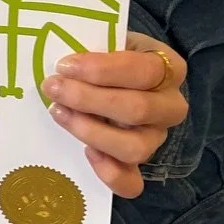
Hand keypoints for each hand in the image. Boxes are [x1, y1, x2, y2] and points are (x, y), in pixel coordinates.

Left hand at [40, 32, 188, 198]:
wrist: (114, 77)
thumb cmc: (109, 56)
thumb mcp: (108, 40)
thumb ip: (94, 46)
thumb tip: (64, 62)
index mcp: (168, 68)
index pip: (144, 70)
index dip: (102, 70)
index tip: (65, 65)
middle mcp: (170, 106)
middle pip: (137, 109)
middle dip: (88, 99)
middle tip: (52, 87)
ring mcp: (157, 138)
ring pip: (135, 147)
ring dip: (91, 132)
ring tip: (59, 113)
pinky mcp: (140, 165)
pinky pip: (132, 183)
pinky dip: (109, 173)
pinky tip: (85, 153)